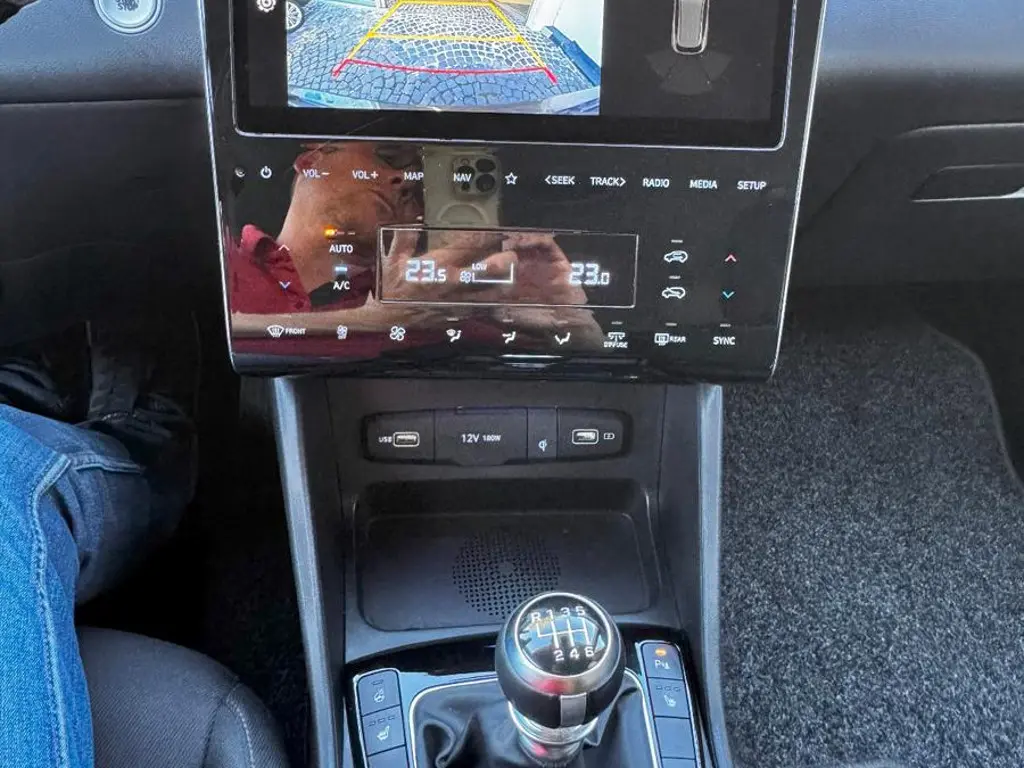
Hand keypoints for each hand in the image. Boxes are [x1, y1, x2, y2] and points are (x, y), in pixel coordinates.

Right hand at [380, 230, 588, 307]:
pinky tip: (505, 302)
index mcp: (436, 265)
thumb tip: (417, 221)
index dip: (486, 237)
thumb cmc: (391, 288)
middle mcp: (450, 282)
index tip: (500, 231)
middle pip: (485, 272)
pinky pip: (481, 309)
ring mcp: (456, 301)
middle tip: (513, 256)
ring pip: (488, 293)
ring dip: (503, 285)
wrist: (388, 320)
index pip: (465, 246)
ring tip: (515, 278)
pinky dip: (494, 305)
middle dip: (502, 263)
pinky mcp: (458, 315)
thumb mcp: (392, 260)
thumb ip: (405, 238)